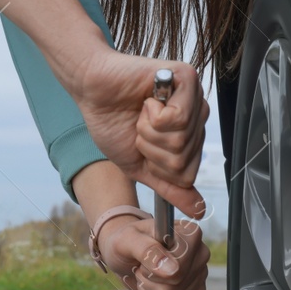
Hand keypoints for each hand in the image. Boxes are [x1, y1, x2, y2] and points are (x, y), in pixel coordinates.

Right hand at [74, 46, 209, 217]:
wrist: (92, 90)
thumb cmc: (113, 122)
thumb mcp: (140, 166)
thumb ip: (169, 186)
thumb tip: (198, 210)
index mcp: (189, 136)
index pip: (187, 175)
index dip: (157, 167)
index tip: (142, 144)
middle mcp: (197, 116)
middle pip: (183, 160)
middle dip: (151, 149)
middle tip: (139, 126)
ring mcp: (195, 97)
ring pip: (180, 141)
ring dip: (148, 131)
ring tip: (142, 112)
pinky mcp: (186, 78)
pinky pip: (177, 119)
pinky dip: (152, 116)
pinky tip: (147, 100)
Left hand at [96, 214, 208, 289]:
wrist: (128, 254)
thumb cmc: (128, 241)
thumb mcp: (128, 239)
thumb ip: (147, 250)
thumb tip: (173, 270)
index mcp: (190, 234)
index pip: (178, 268)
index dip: (153, 269)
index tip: (144, 259)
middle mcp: (200, 253)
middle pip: (174, 286)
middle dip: (149, 280)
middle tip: (142, 266)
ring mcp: (200, 274)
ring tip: (147, 274)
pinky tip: (152, 285)